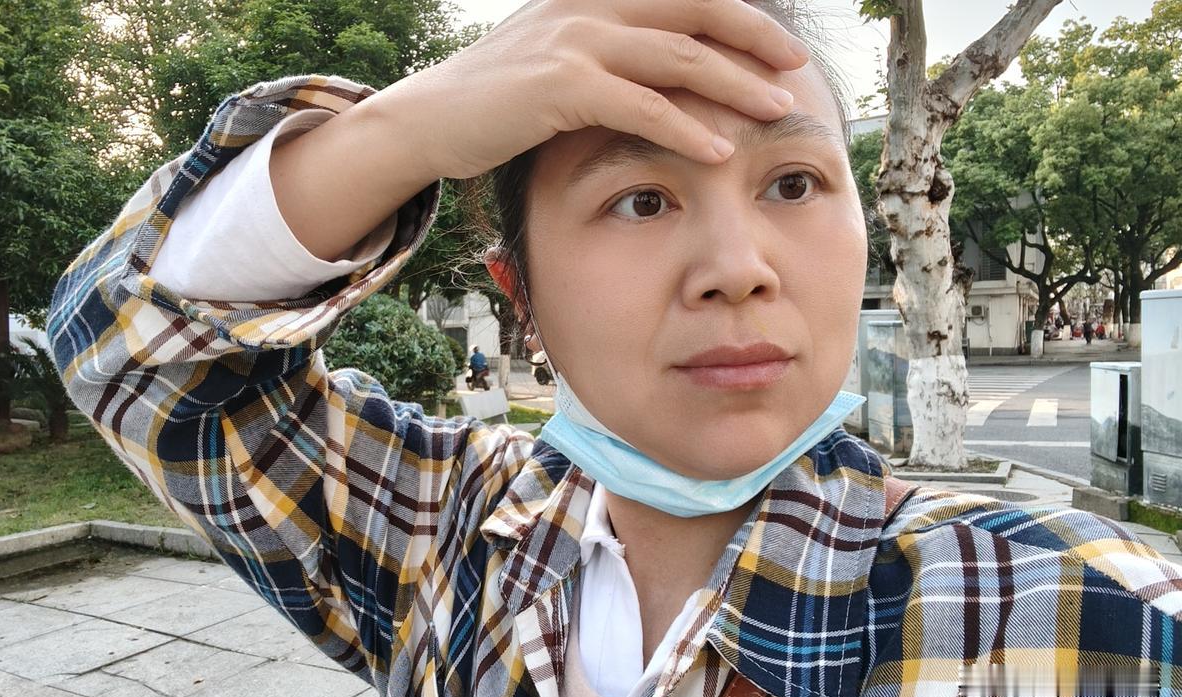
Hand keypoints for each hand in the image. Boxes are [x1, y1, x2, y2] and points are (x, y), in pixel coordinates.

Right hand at [378, 0, 809, 179]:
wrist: (428, 119)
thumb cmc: (496, 99)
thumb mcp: (556, 55)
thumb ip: (606, 50)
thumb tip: (655, 68)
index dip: (739, 17)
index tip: (780, 46)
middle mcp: (591, 4)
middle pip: (697, 12)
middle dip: (755, 40)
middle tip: (798, 68)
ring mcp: (576, 40)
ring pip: (680, 58)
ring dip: (737, 86)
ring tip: (778, 111)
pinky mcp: (562, 86)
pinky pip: (642, 107)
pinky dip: (687, 130)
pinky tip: (720, 152)